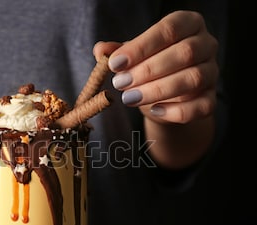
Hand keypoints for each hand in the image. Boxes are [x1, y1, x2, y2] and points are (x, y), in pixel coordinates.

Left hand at [93, 10, 218, 124]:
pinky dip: (176, 111)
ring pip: (193, 79)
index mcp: (188, 24)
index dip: (140, 47)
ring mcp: (212, 72)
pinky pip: (201, 106)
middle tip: (120, 83)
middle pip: (184, 53)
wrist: (165, 96)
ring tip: (130, 98)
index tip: (115, 63)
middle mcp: (206, 44)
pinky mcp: (211, 99)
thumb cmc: (149, 66)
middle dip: (147, 70)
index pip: (169, 29)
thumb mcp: (132, 56)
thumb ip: (117, 51)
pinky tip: (154, 110)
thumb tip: (100, 50)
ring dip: (158, 90)